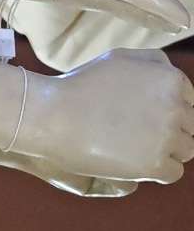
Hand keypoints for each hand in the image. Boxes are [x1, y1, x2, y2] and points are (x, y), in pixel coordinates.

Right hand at [26, 50, 193, 185]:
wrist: (51, 116)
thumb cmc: (83, 85)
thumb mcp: (120, 58)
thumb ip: (155, 62)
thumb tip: (176, 77)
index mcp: (172, 80)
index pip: (191, 104)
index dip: (168, 111)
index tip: (143, 115)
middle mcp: (176, 107)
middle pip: (191, 128)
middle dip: (170, 132)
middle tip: (136, 133)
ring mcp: (167, 137)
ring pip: (186, 151)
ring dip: (165, 151)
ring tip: (133, 146)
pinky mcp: (155, 165)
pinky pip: (173, 173)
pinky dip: (156, 171)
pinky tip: (132, 160)